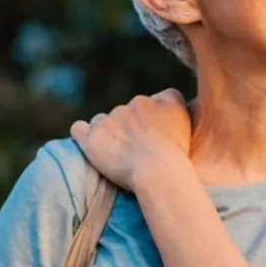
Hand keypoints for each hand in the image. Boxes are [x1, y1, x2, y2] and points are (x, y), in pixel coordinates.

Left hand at [71, 89, 192, 190]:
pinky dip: (83, 134)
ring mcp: (109, 120)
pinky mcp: (92, 138)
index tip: (152, 138)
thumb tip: (166, 96)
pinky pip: (79, 129)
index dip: (148, 121)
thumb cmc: (177, 152)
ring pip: (103, 121)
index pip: (147, 104)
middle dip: (128, 129)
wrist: (158, 170)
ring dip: (108, 133)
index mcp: (154, 101)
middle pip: (124, 113)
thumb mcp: (186, 118)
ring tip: (116, 154)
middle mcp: (130, 105)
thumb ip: (174, 101)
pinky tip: (91, 144)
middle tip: (137, 152)